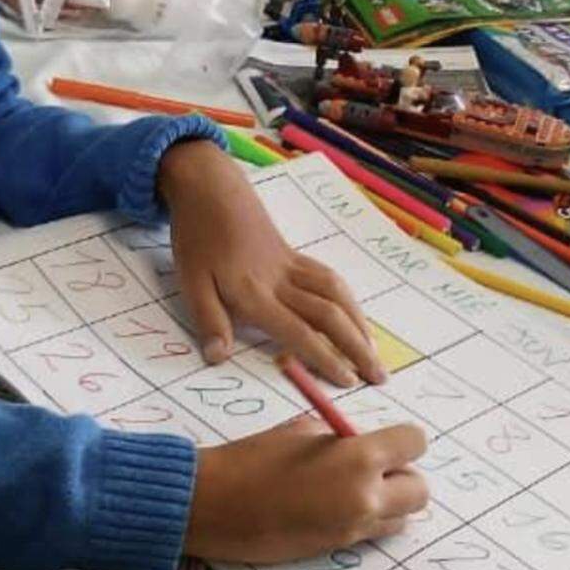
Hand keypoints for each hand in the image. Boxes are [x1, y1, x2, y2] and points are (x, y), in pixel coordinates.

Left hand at [158, 140, 384, 386]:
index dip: (325, 358)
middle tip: (379, 376)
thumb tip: (219, 358)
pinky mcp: (293, 254)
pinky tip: (352, 314)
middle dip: (357, 348)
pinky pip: (329, 278)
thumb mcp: (190, 281)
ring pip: (337, 294)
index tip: (348, 382)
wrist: (210, 187)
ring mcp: (291, 265)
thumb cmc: (197, 237)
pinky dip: (348, 300)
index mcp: (255, 293)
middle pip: (330, 315)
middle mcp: (281, 281)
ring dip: (359, 324)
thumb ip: (208, 320)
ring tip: (372, 350)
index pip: (298, 332)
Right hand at [185, 415, 428, 563]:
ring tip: (354, 490)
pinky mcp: (338, 548)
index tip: (385, 440)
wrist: (216, 505)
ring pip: (402, 518)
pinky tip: (337, 507)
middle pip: (420, 489)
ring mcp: (354, 528)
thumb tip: (361, 444)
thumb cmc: (253, 459)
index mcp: (360, 458)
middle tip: (375, 467)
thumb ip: (342, 437)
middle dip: (403, 475)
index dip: (401, 440)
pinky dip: (367, 520)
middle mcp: (366, 497)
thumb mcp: (302, 430)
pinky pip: (374, 534)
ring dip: (389, 502)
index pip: (415, 443)